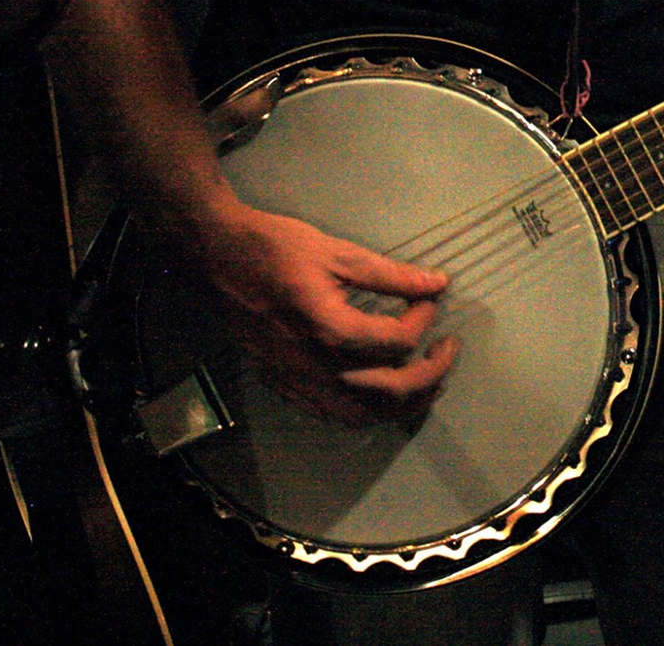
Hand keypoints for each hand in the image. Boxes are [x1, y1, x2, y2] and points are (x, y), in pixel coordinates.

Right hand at [190, 202, 457, 426]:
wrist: (215, 257)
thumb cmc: (273, 248)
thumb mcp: (338, 253)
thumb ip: (391, 274)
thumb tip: (436, 282)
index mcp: (328, 329)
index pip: (397, 341)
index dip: (422, 319)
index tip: (427, 299)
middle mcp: (314, 365)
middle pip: (390, 391)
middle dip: (430, 373)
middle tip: (447, 349)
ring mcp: (296, 380)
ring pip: (364, 415)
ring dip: (404, 403)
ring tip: (427, 380)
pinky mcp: (283, 384)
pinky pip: (333, 414)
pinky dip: (368, 411)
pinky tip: (382, 393)